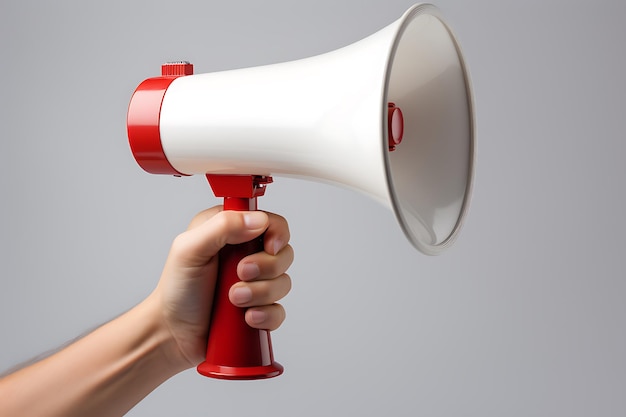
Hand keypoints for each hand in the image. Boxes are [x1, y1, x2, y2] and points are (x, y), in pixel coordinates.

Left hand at [149, 206, 293, 368]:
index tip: (268, 247)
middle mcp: (246, 254)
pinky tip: (246, 318)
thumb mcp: (189, 249)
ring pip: (283, 282)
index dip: (276, 233)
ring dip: (261, 293)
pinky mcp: (259, 308)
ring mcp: (255, 283)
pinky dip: (266, 315)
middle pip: (283, 252)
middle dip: (265, 267)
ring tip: (234, 299)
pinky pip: (279, 310)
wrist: (172, 334)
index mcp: (230, 230)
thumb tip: (258, 221)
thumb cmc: (176, 290)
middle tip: (240, 274)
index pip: (270, 221)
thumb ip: (222, 226)